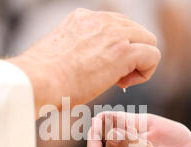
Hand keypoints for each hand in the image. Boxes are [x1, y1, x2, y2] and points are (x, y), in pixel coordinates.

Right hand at [9, 9, 160, 113]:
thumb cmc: (43, 78)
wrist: (37, 81)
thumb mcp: (61, 54)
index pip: (118, 27)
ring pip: (149, 41)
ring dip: (139, 63)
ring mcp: (114, 33)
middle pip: (137, 32)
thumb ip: (78, 52)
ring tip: (119, 81)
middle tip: (113, 77)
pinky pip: (153, 56)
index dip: (117, 50)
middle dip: (131, 55)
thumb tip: (88, 67)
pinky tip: (123, 83)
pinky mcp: (124, 51)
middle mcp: (101, 20)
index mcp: (84, 19)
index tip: (103, 70)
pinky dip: (145, 73)